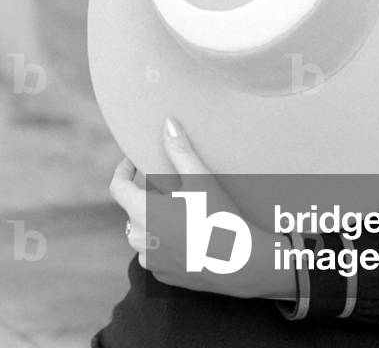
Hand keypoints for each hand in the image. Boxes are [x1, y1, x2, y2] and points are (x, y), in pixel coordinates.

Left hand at [109, 118, 295, 300]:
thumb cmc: (220, 217)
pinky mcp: (163, 274)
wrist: (241, 262)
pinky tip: (189, 233)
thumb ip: (179, 151)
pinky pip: (156, 251)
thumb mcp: (200, 179)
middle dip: (147, 195)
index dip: (123, 170)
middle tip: (172, 185)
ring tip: (182, 209)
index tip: (134, 161)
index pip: (117, 187)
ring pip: (144, 231)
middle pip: (133, 209)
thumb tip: (167, 123)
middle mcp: (140, 238)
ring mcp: (151, 259)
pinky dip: (166, 240)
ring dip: (155, 219)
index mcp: (143, 212)